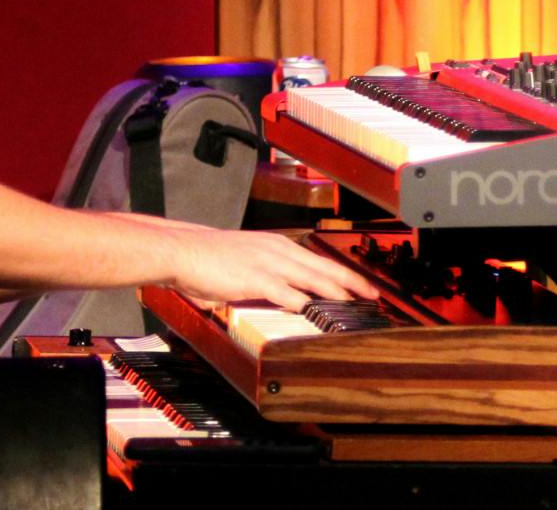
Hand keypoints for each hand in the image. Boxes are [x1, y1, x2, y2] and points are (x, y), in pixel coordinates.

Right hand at [158, 226, 378, 309]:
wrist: (184, 250)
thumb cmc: (210, 258)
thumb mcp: (247, 260)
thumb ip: (269, 276)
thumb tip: (286, 294)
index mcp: (278, 246)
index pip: (319, 261)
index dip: (343, 274)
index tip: (362, 285)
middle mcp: (278, 251)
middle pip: (324, 267)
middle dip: (351, 282)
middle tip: (372, 295)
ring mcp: (268, 264)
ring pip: (312, 278)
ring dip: (335, 292)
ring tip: (354, 304)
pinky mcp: (255, 279)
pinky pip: (285, 292)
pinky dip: (302, 302)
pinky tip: (314, 311)